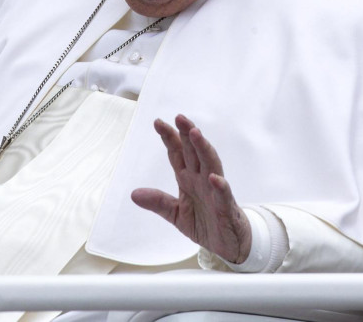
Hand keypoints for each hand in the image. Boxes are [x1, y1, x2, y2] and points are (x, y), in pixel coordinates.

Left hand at [131, 114, 251, 263]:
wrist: (228, 244)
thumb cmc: (206, 223)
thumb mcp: (176, 214)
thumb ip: (158, 202)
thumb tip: (134, 194)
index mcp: (188, 179)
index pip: (178, 153)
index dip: (169, 138)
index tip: (158, 122)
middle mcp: (202, 180)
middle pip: (194, 152)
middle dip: (187, 134)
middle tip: (179, 117)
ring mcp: (215, 191)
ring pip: (210, 165)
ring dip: (203, 148)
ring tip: (195, 133)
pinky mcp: (227, 208)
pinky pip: (224, 195)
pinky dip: (220, 186)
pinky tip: (213, 177)